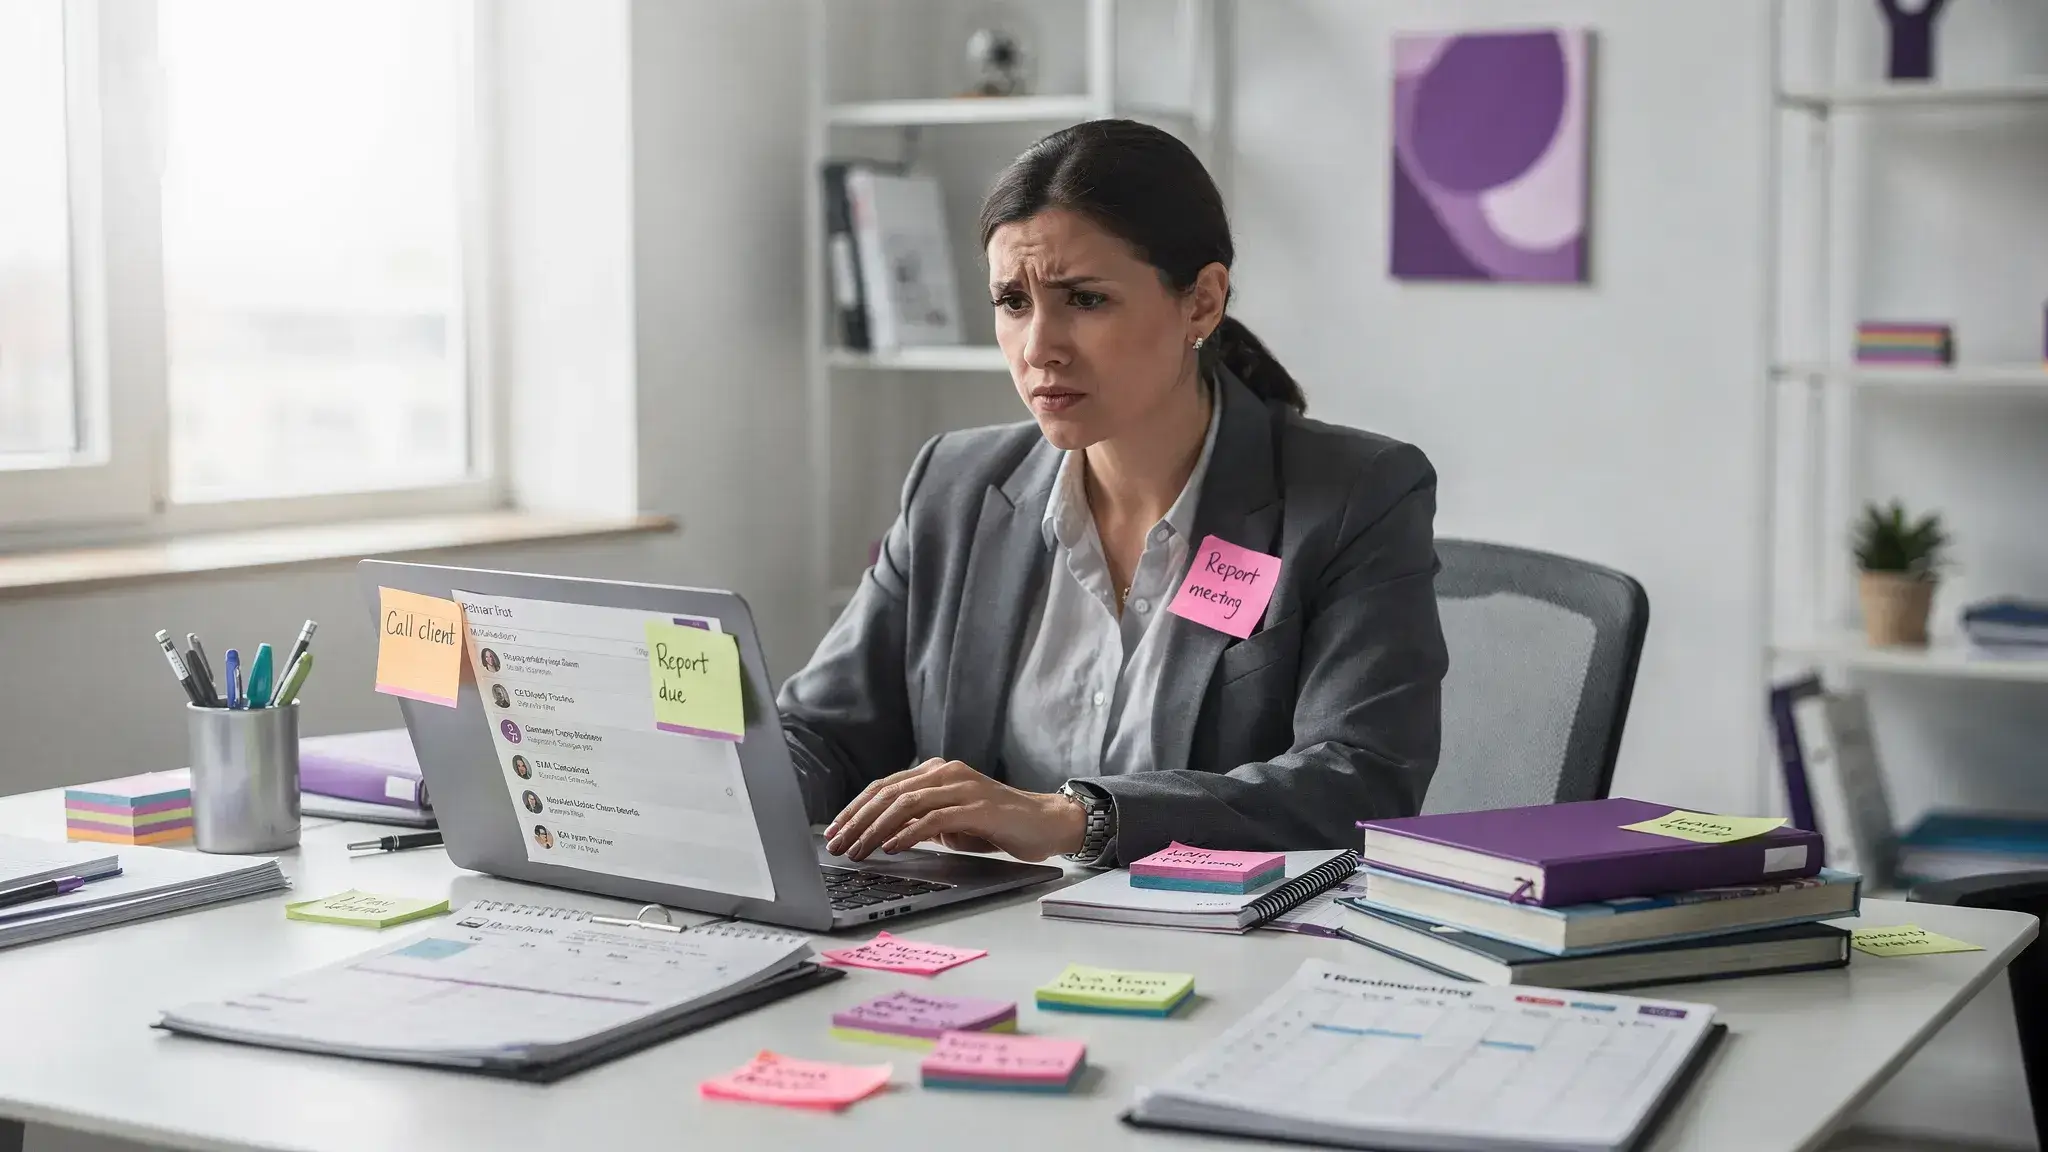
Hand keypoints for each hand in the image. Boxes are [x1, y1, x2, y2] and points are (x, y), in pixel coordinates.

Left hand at [823, 759, 1085, 861]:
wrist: (1046, 823)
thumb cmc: (997, 825)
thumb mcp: (950, 822)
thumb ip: (920, 821)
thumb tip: (881, 835)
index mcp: (935, 772)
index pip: (884, 787)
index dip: (854, 809)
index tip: (834, 832)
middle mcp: (945, 773)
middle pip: (888, 793)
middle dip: (857, 821)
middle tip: (837, 845)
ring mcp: (962, 787)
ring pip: (906, 803)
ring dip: (875, 829)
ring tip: (858, 850)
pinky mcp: (977, 806)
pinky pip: (934, 818)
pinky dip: (908, 833)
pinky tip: (891, 847)